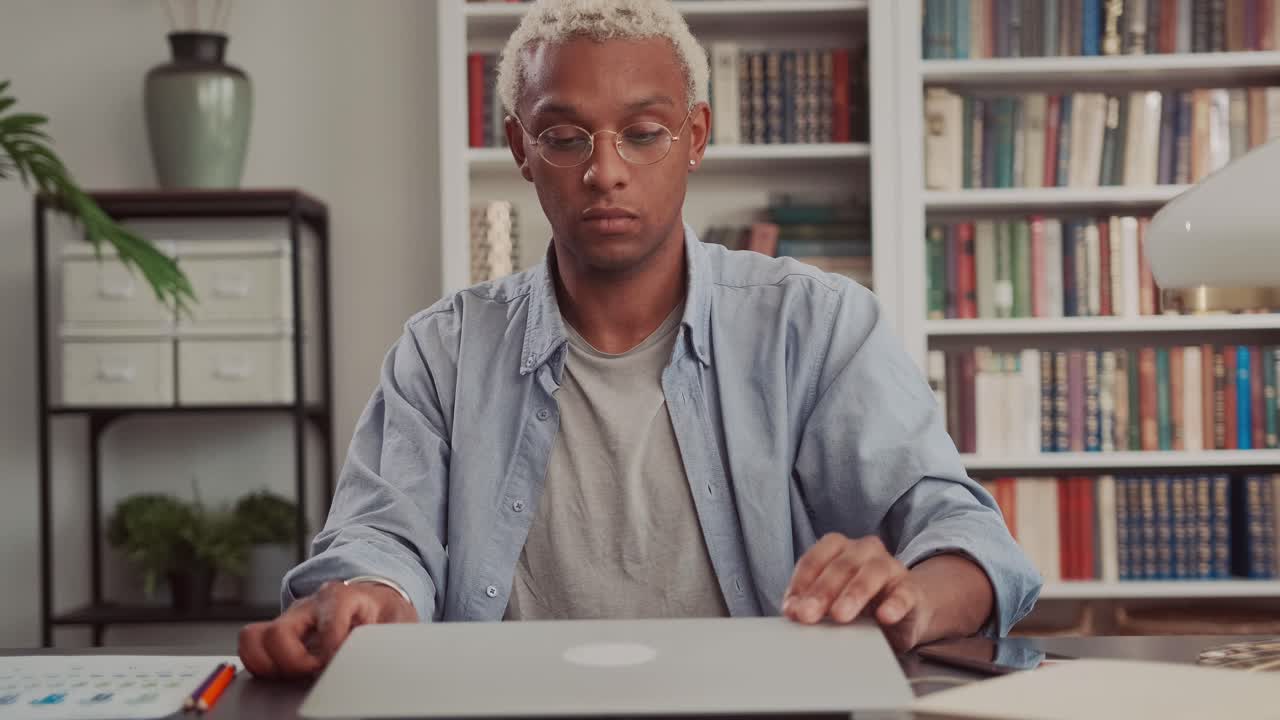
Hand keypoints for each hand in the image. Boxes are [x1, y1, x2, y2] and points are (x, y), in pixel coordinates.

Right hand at [238, 580, 416, 677]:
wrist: (375, 602)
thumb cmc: (384, 613)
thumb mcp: (398, 621)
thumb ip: (387, 638)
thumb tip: (374, 662)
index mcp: (340, 596)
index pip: (326, 622)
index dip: (331, 649)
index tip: (339, 663)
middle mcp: (308, 605)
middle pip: (278, 632)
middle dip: (294, 662)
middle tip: (315, 672)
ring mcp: (290, 619)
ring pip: (255, 638)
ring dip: (271, 665)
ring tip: (298, 675)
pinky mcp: (279, 634)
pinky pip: (253, 648)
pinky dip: (262, 666)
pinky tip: (288, 675)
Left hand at [783, 533, 930, 652]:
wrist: (904, 611)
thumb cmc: (859, 602)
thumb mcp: (831, 600)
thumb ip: (810, 601)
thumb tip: (792, 611)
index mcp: (838, 547)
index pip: (815, 558)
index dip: (800, 583)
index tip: (791, 608)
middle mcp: (864, 550)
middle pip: (841, 566)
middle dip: (821, 591)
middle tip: (807, 615)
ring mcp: (890, 567)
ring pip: (872, 573)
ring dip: (853, 594)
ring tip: (840, 616)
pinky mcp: (912, 590)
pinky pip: (904, 593)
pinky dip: (894, 604)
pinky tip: (884, 617)